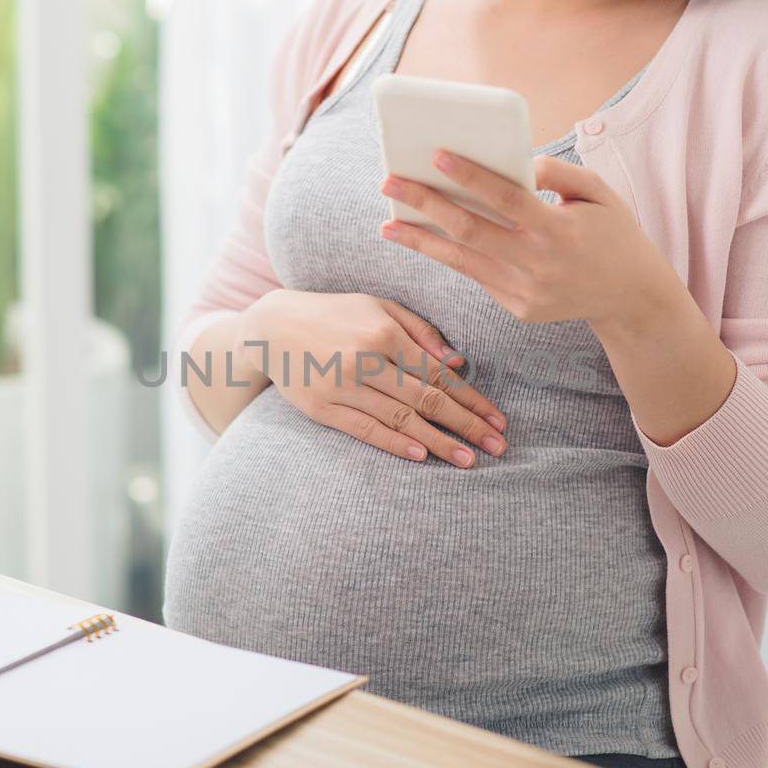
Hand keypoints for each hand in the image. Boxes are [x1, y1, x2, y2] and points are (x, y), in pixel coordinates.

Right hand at [240, 289, 508, 467]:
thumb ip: (420, 331)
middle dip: (466, 425)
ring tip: (468, 460)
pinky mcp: (321, 407)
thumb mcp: (378, 307)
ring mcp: (341, 386)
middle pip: (426, 399)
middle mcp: (364, 359)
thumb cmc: (334, 313)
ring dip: (439, 442)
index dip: (471, 398)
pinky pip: (365, 430)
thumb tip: (459, 363)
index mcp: (383, 332)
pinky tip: (422, 456)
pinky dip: (395, 443)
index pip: (438, 373)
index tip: (497, 418)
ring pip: (400, 419)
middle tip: (497, 446)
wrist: (270, 326)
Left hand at [378, 150, 662, 327]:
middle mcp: (538, 264)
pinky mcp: (518, 308)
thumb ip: (557, 171)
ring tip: (388, 223)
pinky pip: (477, 276)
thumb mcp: (598, 192)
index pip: (505, 198)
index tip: (437, 155)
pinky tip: (424, 240)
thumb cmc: (612, 232)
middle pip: (469, 230)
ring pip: (462, 260)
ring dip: (420, 240)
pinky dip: (449, 256)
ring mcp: (525, 292)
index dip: (470, 176)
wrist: (630, 297)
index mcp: (559, 230)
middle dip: (424, 204)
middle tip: (389, 182)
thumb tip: (517, 163)